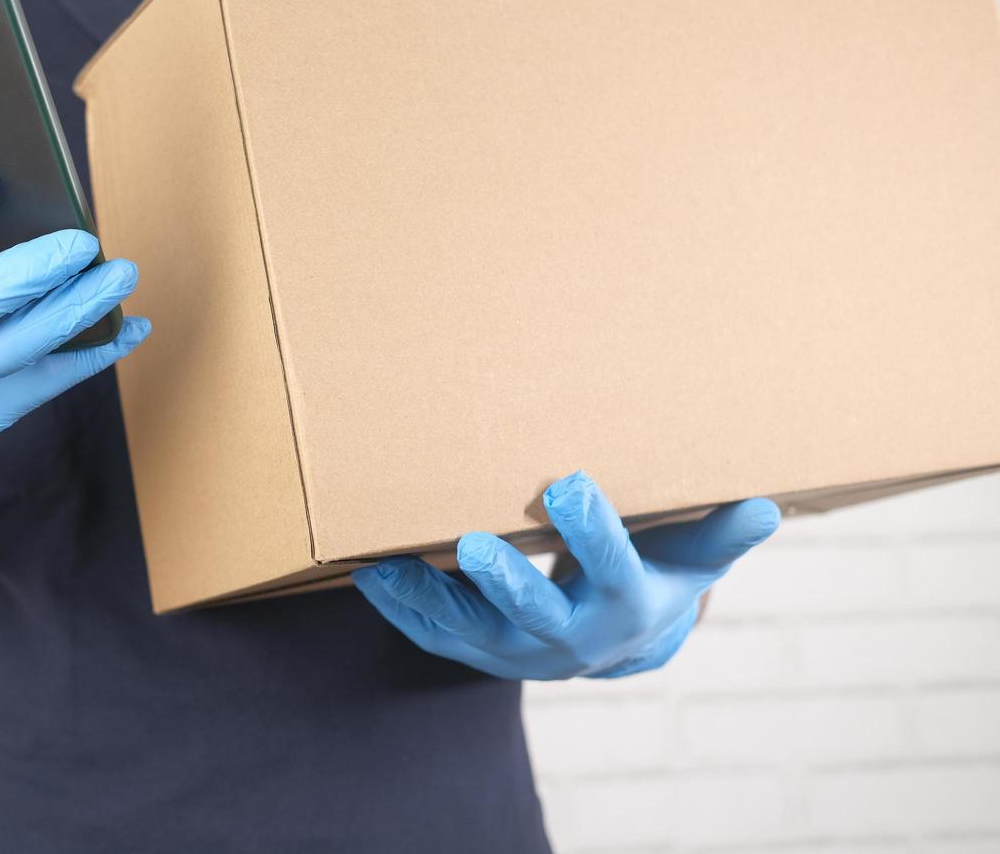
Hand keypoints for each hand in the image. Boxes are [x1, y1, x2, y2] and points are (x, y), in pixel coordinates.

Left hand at [353, 470, 778, 679]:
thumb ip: (721, 534)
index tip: (569, 484)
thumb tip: (765, 506)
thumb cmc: (654, 579)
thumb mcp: (691, 559)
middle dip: (503, 583)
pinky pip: (438, 637)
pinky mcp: (481, 653)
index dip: (593, 532)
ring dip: (427, 599)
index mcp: (624, 608)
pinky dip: (404, 610)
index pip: (613, 569)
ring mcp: (520, 653)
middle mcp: (570, 639)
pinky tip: (372, 577)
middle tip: (471, 544)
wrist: (617, 644)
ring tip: (389, 564)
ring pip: (469, 631)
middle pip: (534, 615)